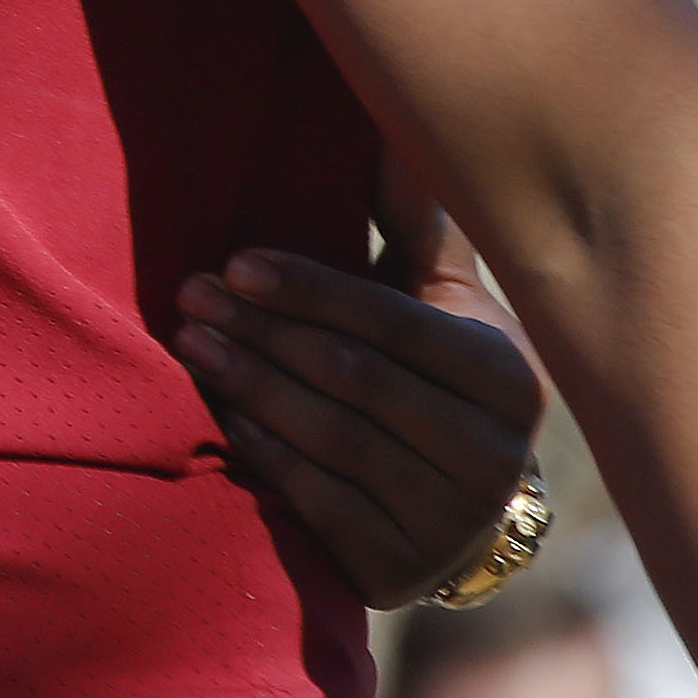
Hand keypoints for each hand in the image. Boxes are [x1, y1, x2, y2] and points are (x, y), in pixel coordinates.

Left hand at [177, 221, 543, 604]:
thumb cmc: (429, 373)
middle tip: (190, 295)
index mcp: (508, 375)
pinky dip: (264, 452)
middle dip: (263, 330)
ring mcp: (452, 521)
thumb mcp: (441, 304)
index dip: (310, 289)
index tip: (234, 262)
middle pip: (354, 378)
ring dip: (249, 383)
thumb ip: (417, 228)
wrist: (450, 510)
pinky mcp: (403, 570)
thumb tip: (396, 127)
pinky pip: (319, 501)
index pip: (396, 322)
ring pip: (332, 437)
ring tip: (189, 341)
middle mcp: (495, 454)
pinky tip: (222, 414)